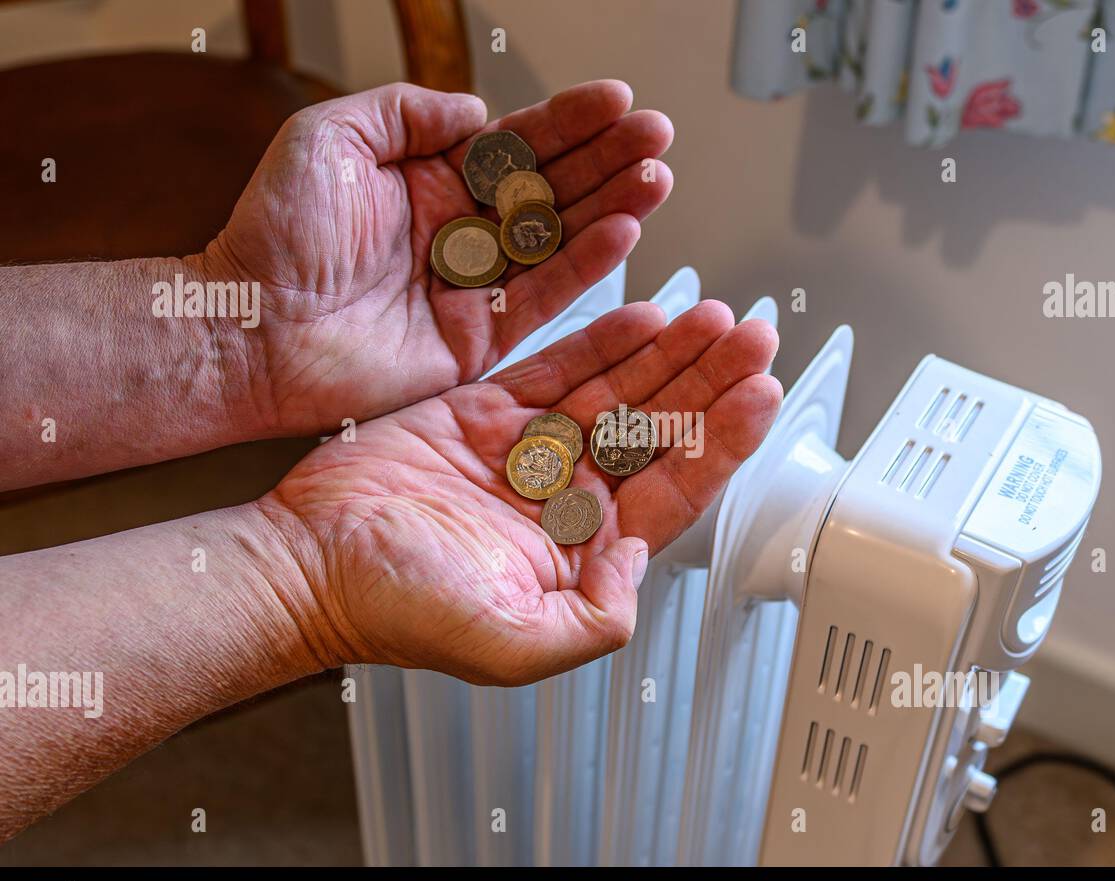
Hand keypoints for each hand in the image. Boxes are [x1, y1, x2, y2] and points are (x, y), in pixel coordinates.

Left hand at [205, 80, 673, 435]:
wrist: (250, 326)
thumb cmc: (272, 234)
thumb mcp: (329, 138)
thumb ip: (405, 113)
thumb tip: (476, 111)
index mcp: (426, 180)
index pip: (514, 143)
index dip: (568, 121)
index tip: (616, 101)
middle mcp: (457, 231)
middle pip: (550, 188)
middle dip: (606, 159)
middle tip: (656, 136)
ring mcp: (472, 286)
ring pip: (557, 239)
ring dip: (612, 207)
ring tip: (657, 177)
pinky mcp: (477, 339)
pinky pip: (542, 296)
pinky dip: (584, 265)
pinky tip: (623, 232)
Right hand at [257, 301, 780, 684]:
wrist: (308, 564)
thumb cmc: (395, 612)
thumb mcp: (513, 646)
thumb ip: (596, 620)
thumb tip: (641, 560)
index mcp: (580, 553)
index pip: (673, 492)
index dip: (721, 442)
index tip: (758, 396)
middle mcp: (562, 499)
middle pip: (658, 432)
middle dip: (709, 385)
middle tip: (753, 337)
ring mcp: (526, 450)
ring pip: (617, 392)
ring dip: (668, 355)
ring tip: (712, 317)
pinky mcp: (484, 411)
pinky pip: (557, 367)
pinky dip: (601, 341)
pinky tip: (643, 317)